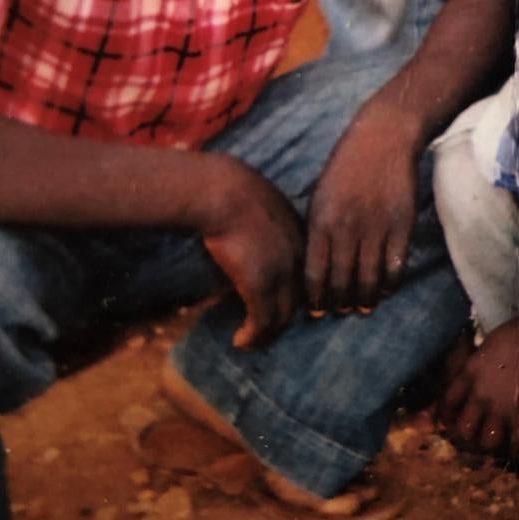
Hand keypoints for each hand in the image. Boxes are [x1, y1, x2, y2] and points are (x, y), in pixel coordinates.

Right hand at [202, 161, 304, 348]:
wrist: (223, 191)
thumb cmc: (232, 188)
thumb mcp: (260, 201)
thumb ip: (263, 219)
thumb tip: (248, 227)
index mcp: (300, 236)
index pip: (306, 275)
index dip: (293, 293)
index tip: (278, 305)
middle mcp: (297, 258)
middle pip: (299, 300)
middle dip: (283, 320)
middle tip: (266, 332)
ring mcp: (280, 274)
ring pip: (282, 316)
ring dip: (266, 334)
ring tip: (251, 342)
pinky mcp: (259, 285)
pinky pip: (261, 321)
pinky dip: (252, 336)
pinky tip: (240, 341)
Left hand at [305, 106, 417, 314]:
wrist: (381, 138)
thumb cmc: (345, 165)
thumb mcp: (320, 193)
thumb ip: (316, 228)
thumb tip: (312, 265)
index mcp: (320, 220)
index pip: (314, 273)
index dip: (314, 298)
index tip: (315, 311)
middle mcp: (346, 228)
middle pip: (340, 282)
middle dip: (338, 303)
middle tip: (338, 312)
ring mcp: (375, 228)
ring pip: (368, 280)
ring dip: (364, 299)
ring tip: (361, 307)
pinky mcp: (401, 227)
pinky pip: (394, 268)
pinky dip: (389, 285)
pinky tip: (384, 290)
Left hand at [438, 320, 518, 455]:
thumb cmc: (511, 336)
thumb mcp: (485, 347)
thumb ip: (477, 365)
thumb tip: (475, 373)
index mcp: (469, 374)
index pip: (448, 400)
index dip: (447, 413)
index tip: (448, 418)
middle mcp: (480, 395)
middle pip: (464, 428)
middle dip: (469, 433)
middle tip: (475, 433)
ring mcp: (501, 408)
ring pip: (488, 440)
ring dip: (492, 440)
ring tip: (497, 438)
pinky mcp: (517, 415)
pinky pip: (515, 443)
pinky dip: (515, 448)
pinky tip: (514, 449)